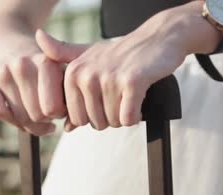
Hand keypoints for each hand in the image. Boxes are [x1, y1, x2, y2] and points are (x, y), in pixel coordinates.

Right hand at [0, 50, 69, 135]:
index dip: (58, 114)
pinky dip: (10, 118)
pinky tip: (18, 113)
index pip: (52, 109)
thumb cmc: (43, 71)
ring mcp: (2, 70)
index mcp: (45, 62)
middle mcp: (21, 64)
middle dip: (44, 119)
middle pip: (35, 115)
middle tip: (46, 114)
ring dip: (28, 122)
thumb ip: (68, 96)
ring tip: (35, 113)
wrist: (12, 46)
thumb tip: (63, 126)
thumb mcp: (61, 74)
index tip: (59, 109)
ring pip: (18, 116)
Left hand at [36, 1, 219, 130]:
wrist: (156, 38)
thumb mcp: (88, 63)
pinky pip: (128, 118)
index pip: (78, 120)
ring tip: (129, 93)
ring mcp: (108, 78)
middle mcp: (86, 75)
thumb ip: (71, 91)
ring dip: (126, 114)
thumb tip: (66, 128)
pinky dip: (137, 115)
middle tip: (120, 94)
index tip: (105, 95)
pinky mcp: (131, 82)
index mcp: (72, 73)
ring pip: (114, 122)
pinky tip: (139, 97)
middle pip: (96, 123)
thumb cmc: (121, 55)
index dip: (95, 115)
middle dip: (112, 116)